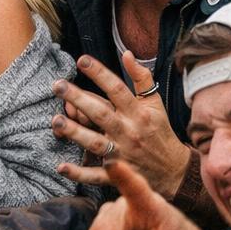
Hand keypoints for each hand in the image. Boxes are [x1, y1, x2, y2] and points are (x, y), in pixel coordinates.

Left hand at [53, 51, 189, 198]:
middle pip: (101, 113)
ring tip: (56, 121)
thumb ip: (142, 78)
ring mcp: (121, 155)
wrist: (174, 171)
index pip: (117, 89)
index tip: (81, 60)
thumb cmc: (159, 132)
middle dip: (79, 99)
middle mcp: (128, 132)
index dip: (100, 74)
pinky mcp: (117, 175)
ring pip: (95, 143)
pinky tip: (60, 166)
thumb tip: (127, 54)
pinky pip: (95, 175)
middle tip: (58, 85)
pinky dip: (78, 173)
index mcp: (137, 113)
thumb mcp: (155, 104)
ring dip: (75, 133)